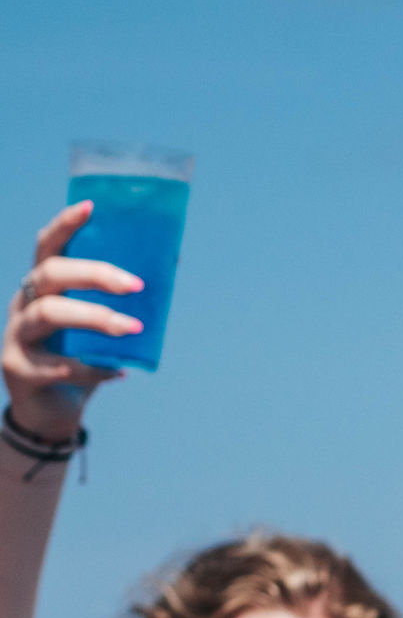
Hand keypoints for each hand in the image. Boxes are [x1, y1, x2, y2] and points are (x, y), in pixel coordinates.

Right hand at [2, 203, 141, 436]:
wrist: (53, 410)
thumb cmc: (82, 356)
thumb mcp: (101, 325)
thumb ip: (123, 299)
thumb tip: (171, 262)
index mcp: (43, 286)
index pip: (48, 247)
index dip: (65, 225)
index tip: (91, 207)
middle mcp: (23, 304)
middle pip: (50, 275)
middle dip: (94, 274)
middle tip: (136, 285)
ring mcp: (16, 336)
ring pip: (48, 315)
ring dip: (95, 318)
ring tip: (133, 328)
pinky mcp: (19, 370)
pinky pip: (57, 365)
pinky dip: (94, 368)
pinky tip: (121, 373)